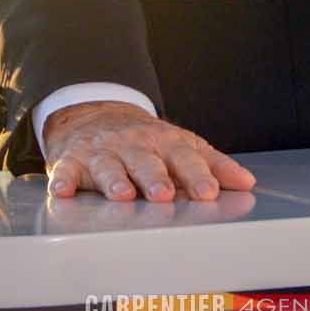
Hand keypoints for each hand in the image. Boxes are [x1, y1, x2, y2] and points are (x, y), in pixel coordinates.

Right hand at [42, 100, 256, 201]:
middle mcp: (133, 146)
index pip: (184, 158)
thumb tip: (246, 183)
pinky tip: (63, 190)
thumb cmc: (146, 140)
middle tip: (164, 194)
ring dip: (115, 181)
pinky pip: (66, 171)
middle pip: (146, 162)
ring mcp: (102, 153)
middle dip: (155, 177)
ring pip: (109, 167)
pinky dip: (63, 180)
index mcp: (164, 143)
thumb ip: (213, 165)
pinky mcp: (72, 161)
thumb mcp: (182, 145)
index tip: (209, 192)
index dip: (197, 175)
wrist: (96, 114)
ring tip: (123, 195)